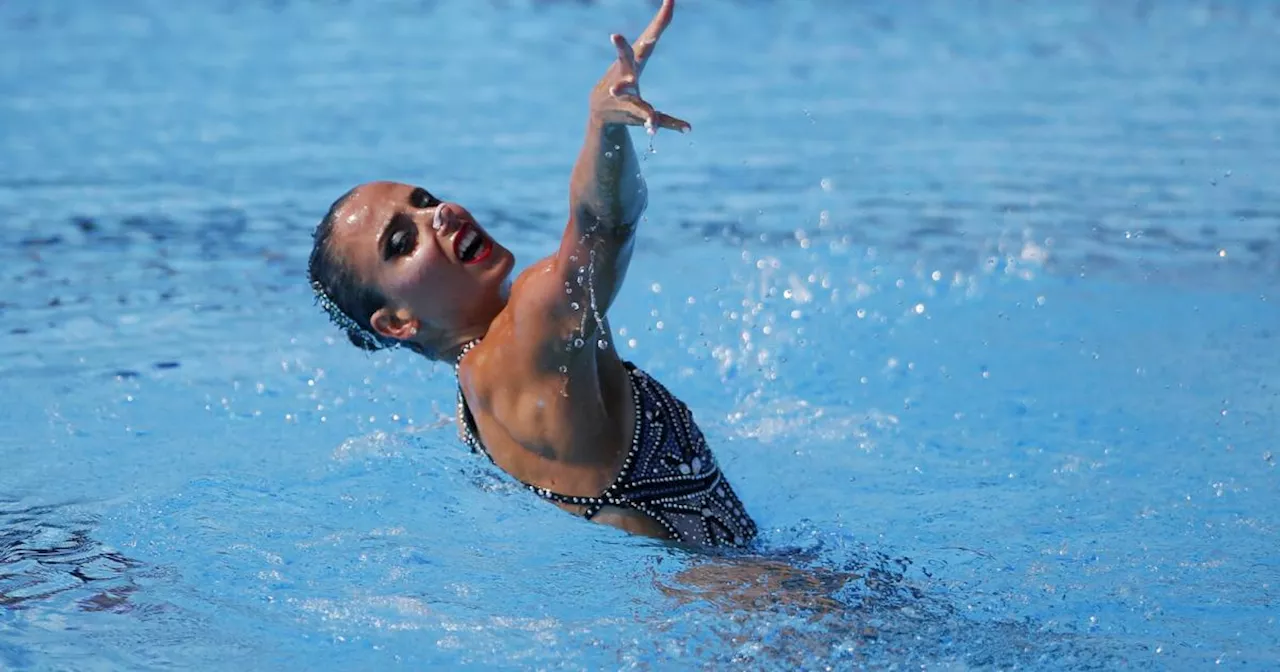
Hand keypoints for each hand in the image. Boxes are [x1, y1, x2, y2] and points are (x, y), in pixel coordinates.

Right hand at [589, 0, 689, 133]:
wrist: (600, 110)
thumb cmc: (625, 82)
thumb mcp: (639, 61)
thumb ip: (658, 34)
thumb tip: (671, 1)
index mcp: (634, 60)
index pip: (649, 37)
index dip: (661, 19)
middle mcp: (626, 73)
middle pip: (626, 58)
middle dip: (620, 48)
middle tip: (614, 35)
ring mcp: (624, 92)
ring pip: (625, 90)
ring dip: (622, 89)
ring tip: (613, 90)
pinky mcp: (629, 110)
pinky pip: (644, 115)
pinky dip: (654, 121)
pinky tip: (653, 128)